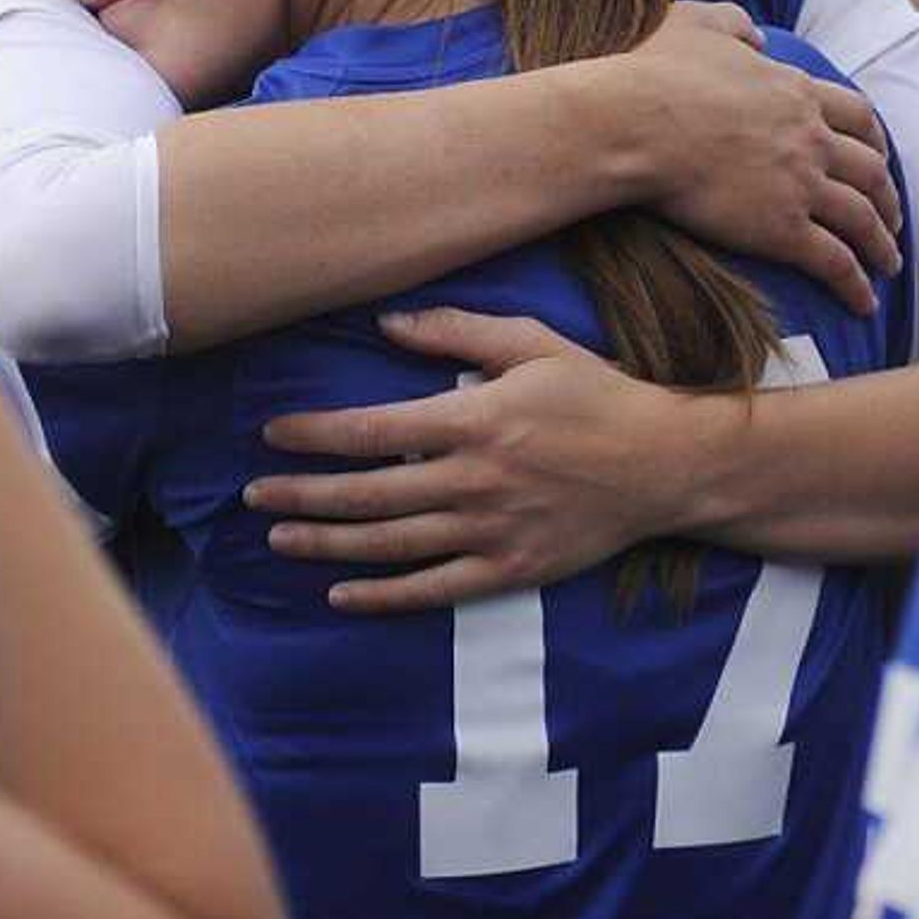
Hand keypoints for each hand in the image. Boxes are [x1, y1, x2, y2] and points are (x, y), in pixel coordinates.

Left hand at [245, 308, 705, 612]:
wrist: (665, 464)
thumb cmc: (597, 395)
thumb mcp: (532, 343)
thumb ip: (456, 330)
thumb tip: (385, 322)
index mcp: (474, 420)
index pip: (372, 430)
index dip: (314, 435)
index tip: (272, 434)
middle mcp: (475, 480)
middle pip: (368, 493)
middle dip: (302, 494)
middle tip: (253, 495)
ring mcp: (491, 530)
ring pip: (391, 544)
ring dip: (327, 544)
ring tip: (279, 539)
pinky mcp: (510, 569)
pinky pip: (434, 589)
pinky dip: (384, 596)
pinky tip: (341, 594)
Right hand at [611, 2, 901, 316]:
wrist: (635, 123)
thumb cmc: (655, 73)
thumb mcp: (697, 23)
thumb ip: (734, 23)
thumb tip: (757, 36)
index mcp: (795, 91)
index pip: (856, 116)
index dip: (875, 140)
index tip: (881, 158)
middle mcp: (810, 138)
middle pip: (870, 170)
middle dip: (888, 197)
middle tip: (894, 219)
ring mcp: (800, 184)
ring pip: (862, 218)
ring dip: (882, 244)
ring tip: (890, 265)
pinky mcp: (781, 228)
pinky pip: (834, 261)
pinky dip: (857, 284)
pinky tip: (865, 303)